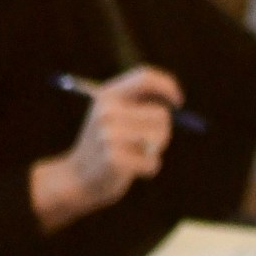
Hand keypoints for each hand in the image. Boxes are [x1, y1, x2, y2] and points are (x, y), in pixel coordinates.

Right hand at [30, 65, 184, 230]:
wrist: (77, 177)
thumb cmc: (104, 146)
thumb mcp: (115, 116)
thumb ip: (141, 105)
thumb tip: (174, 104)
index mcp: (107, 95)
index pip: (145, 78)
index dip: (168, 86)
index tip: (179, 102)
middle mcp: (107, 111)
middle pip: (162, 114)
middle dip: (163, 131)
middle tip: (145, 144)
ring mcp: (109, 135)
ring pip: (159, 138)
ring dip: (154, 151)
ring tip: (134, 155)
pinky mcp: (115, 159)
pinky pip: (153, 162)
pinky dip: (149, 169)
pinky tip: (131, 170)